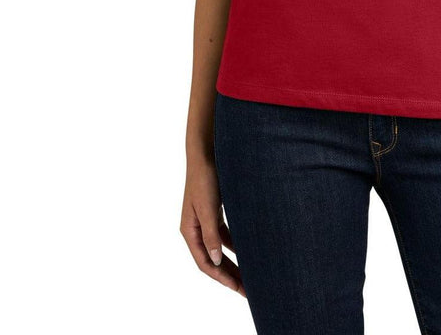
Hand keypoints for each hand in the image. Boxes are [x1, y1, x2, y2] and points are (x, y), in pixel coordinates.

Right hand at [180, 153, 246, 297]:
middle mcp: (196, 228)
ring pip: (220, 248)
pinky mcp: (215, 211)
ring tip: (251, 273)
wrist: (207, 151)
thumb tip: (215, 261)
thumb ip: (211, 234)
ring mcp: (206, 220)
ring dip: (234, 261)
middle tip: (248, 288)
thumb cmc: (205, 177)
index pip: (205, 262)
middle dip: (229, 274)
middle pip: (213, 259)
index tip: (238, 288)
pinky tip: (250, 249)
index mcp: (189, 230)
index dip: (221, 277)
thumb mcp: (208, 207)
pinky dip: (236, 244)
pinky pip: (226, 234)